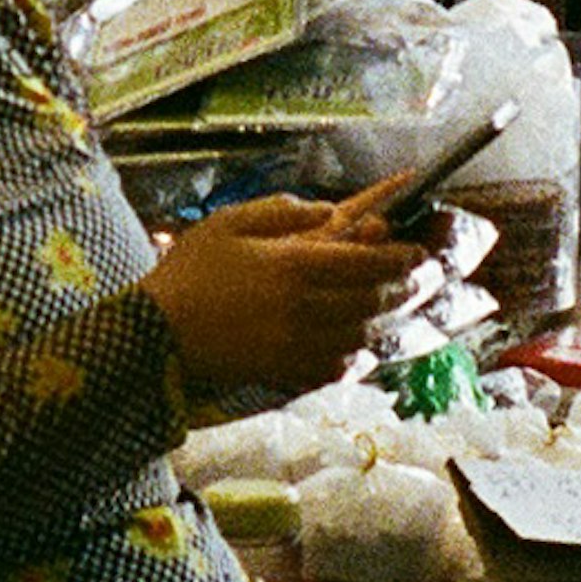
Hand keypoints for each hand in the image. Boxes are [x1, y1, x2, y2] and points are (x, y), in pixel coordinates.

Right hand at [149, 193, 432, 404]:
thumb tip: (327, 209)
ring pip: (360, 336)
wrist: (155, 334)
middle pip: (372, 301)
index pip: (366, 262)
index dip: (400, 259)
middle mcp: (304, 308)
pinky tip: (362, 351)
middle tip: (425, 282)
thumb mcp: (229, 222)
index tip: (419, 254)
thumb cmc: (189, 271)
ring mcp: (296, 345)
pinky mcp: (284, 372)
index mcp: (293, 266)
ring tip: (400, 312)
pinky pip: (334, 368)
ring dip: (386, 324)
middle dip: (405, 291)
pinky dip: (356, 360)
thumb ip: (281, 212)